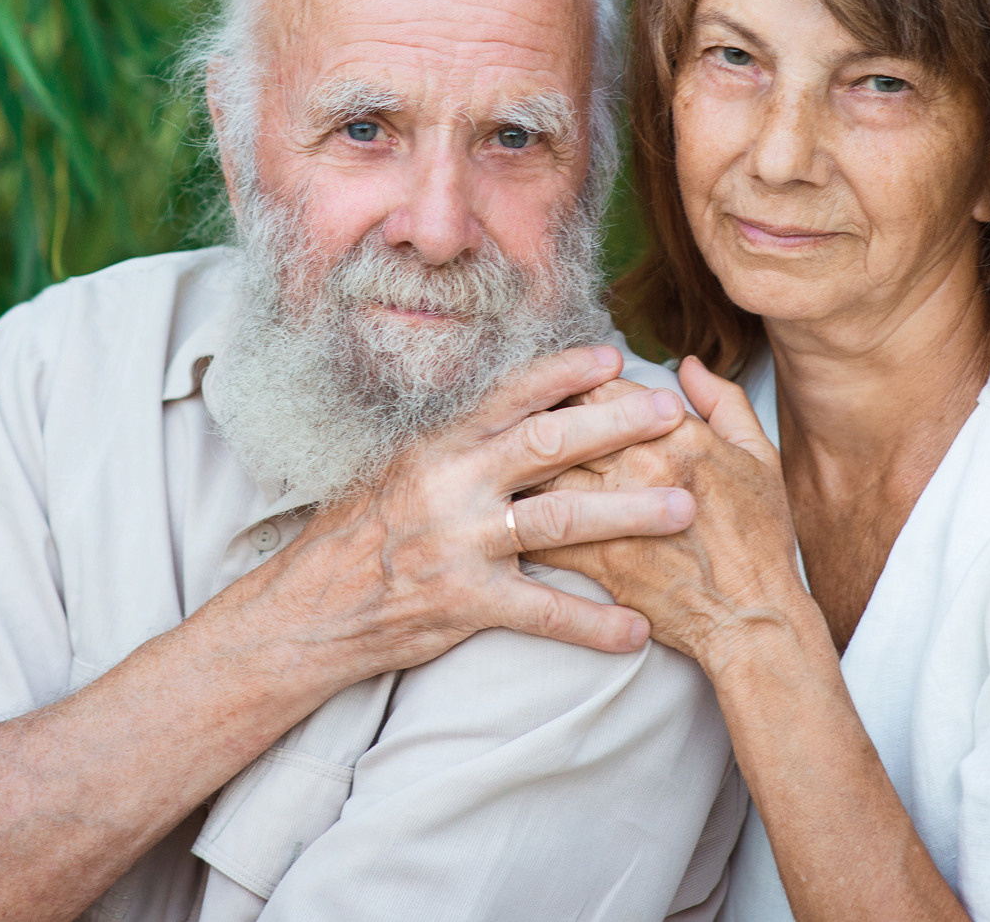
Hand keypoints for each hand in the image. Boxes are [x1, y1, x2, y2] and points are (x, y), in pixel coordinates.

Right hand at [228, 344, 696, 680]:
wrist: (306, 610)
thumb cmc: (357, 535)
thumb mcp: (397, 469)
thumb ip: (455, 444)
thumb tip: (511, 410)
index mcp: (438, 445)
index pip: (510, 396)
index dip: (565, 374)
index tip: (614, 359)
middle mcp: (451, 484)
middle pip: (549, 444)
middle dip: (617, 427)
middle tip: (672, 418)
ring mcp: (459, 543)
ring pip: (561, 519)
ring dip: (629, 515)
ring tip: (682, 510)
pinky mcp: (464, 602)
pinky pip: (543, 611)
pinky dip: (594, 623)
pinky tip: (639, 629)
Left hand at [529, 357, 808, 670]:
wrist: (751, 618)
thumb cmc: (760, 538)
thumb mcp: (759, 457)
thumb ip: (722, 401)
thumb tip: (688, 365)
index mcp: (679, 436)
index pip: (603, 391)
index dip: (577, 389)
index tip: (567, 397)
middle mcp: (643, 467)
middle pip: (566, 425)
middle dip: (541, 424)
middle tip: (527, 429)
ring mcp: (616, 515)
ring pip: (545, 473)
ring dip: (522, 469)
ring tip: (511, 469)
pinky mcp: (598, 560)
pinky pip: (541, 531)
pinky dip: (521, 521)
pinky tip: (511, 519)